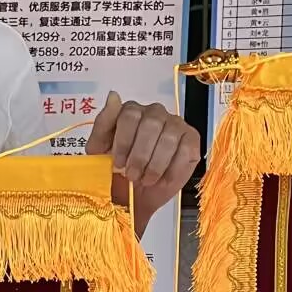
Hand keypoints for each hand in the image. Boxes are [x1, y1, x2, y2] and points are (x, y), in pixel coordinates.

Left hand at [86, 91, 199, 234]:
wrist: (136, 196)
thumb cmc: (118, 171)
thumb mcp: (99, 151)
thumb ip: (103, 125)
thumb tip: (113, 95)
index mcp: (130, 111)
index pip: (129, 113)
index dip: (123, 141)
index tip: (117, 163)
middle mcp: (154, 112)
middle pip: (150, 124)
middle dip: (139, 155)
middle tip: (131, 175)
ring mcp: (175, 123)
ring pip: (168, 138)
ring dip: (154, 164)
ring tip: (144, 180)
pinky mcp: (191, 139)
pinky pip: (185, 150)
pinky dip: (171, 169)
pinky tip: (161, 180)